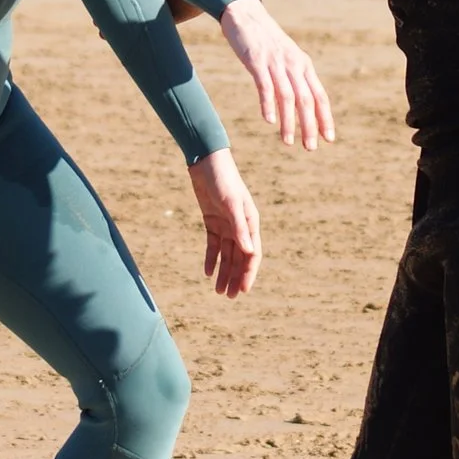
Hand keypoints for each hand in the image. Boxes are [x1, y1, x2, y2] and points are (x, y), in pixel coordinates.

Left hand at [186, 150, 260, 296]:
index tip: (243, 291)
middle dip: (236, 278)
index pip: (252, 254)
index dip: (248, 273)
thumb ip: (239, 227)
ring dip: (224, 272)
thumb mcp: (231, 203)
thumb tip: (248, 252)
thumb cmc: (222, 179)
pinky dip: (212, 259)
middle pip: (240, 258)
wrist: (206, 161)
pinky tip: (208, 273)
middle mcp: (240, 225)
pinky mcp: (212, 220)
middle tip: (230, 297)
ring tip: (219, 291)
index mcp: (250, 222)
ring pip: (226, 254)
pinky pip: (213, 245)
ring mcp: (226, 224)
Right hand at [218, 0, 335, 148]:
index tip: (329, 138)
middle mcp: (294, 65)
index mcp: (303, 65)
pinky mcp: (257, 61)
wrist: (245, 14)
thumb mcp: (285, 58)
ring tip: (289, 142)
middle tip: (310, 148)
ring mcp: (276, 62)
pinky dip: (269, 104)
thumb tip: (303, 101)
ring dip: (289, 122)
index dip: (325, 118)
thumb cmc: (265, 40)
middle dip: (310, 126)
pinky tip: (269, 120)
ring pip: (288, 97)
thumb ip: (294, 77)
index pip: (320, 95)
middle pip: (307, 100)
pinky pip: (266, 86)